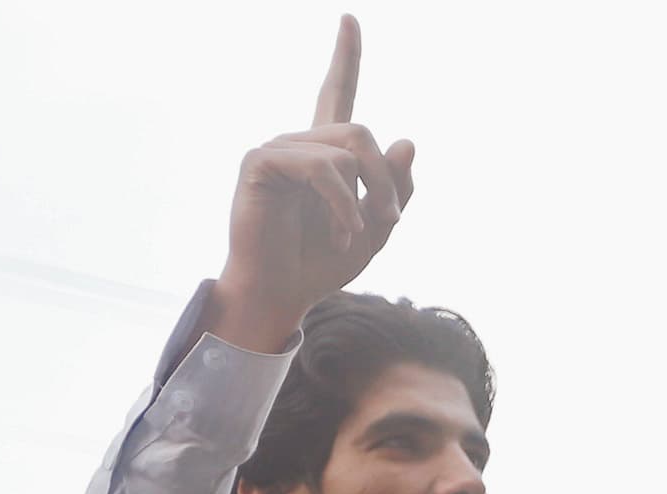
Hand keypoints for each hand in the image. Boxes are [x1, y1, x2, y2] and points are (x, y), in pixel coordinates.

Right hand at [207, 16, 416, 353]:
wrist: (285, 293)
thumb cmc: (323, 263)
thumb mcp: (377, 228)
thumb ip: (396, 188)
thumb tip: (406, 140)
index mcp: (327, 153)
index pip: (336, 93)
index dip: (345, 58)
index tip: (350, 20)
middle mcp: (301, 143)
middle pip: (361, 131)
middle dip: (386, 178)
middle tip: (390, 218)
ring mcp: (278, 150)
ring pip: (345, 149)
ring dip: (364, 197)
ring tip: (354, 233)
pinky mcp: (260, 163)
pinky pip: (320, 166)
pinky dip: (341, 201)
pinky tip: (339, 231)